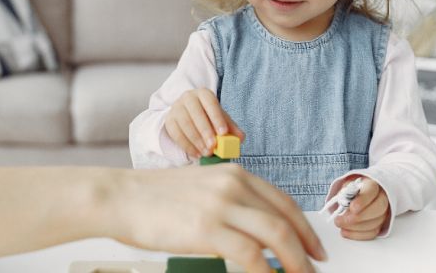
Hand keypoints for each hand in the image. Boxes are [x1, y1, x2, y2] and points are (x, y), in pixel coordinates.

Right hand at [118, 164, 325, 272]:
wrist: (121, 197)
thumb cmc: (153, 197)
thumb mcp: (199, 186)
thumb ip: (229, 200)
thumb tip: (255, 228)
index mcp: (232, 173)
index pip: (283, 201)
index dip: (304, 228)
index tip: (314, 247)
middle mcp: (232, 184)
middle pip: (286, 220)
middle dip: (306, 250)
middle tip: (314, 270)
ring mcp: (221, 205)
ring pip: (277, 237)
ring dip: (295, 264)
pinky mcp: (208, 229)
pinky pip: (252, 257)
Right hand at [164, 88, 244, 157]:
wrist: (187, 113)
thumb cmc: (208, 116)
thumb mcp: (221, 118)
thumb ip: (231, 127)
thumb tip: (240, 137)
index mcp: (204, 94)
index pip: (210, 103)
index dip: (216, 117)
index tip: (223, 132)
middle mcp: (188, 97)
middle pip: (195, 113)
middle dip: (205, 131)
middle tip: (213, 146)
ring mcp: (176, 108)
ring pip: (184, 123)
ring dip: (196, 140)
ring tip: (206, 152)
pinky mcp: (169, 120)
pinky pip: (176, 133)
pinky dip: (186, 145)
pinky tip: (196, 153)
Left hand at [334, 176, 389, 239]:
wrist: (359, 195)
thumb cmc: (352, 190)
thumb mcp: (346, 186)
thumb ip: (345, 193)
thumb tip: (343, 202)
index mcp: (372, 185)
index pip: (371, 191)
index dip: (362, 201)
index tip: (352, 208)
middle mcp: (382, 198)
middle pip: (378, 209)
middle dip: (358, 217)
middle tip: (341, 219)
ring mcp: (383, 213)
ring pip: (374, 223)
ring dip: (355, 227)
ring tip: (339, 224)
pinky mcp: (380, 225)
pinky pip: (372, 233)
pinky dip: (357, 234)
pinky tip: (345, 231)